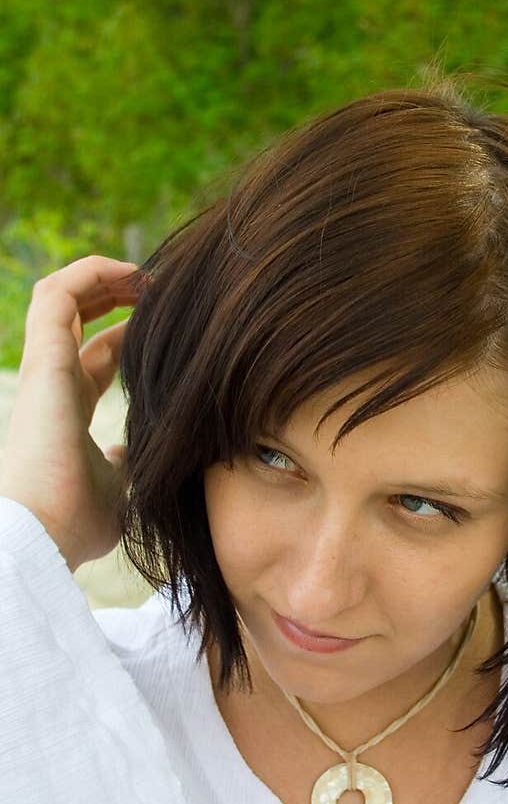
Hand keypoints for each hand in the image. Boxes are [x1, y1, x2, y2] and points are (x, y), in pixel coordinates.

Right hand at [0, 255, 144, 571]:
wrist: (46, 531)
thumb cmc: (78, 520)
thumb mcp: (118, 488)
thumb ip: (124, 466)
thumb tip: (129, 455)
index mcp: (71, 410)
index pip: (98, 359)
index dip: (130, 336)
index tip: (168, 329)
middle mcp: (54, 383)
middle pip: (78, 319)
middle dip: (115, 295)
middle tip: (158, 287)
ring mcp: (45, 367)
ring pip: (61, 296)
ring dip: (102, 276)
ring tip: (144, 272)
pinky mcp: (43, 358)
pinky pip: (57, 293)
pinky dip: (91, 272)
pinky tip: (131, 272)